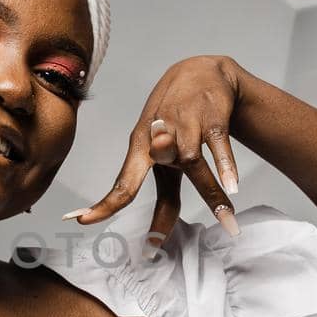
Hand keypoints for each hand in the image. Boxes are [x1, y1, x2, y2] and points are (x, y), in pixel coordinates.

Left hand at [65, 55, 248, 246]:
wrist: (200, 72)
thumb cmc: (176, 122)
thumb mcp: (163, 155)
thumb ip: (165, 194)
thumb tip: (159, 236)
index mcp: (140, 148)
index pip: (122, 183)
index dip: (104, 203)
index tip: (83, 221)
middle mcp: (159, 136)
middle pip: (160, 170)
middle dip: (158, 193)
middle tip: (153, 244)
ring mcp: (186, 126)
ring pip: (193, 163)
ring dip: (212, 194)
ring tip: (229, 223)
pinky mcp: (212, 119)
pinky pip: (219, 145)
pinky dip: (227, 166)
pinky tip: (234, 186)